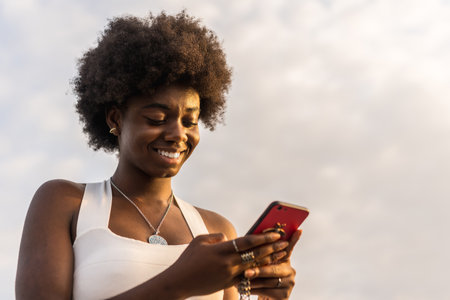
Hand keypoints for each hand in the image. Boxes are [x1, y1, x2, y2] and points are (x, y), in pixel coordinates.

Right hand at [167, 231, 287, 297]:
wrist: (179, 283)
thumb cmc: (187, 260)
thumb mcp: (199, 241)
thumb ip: (215, 237)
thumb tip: (227, 237)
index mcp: (221, 250)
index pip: (247, 242)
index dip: (263, 237)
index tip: (275, 233)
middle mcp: (228, 263)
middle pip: (255, 255)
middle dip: (272, 249)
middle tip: (285, 243)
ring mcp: (229, 275)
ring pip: (254, 267)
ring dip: (269, 261)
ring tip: (282, 255)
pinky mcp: (228, 284)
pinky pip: (247, 277)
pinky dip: (258, 271)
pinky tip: (267, 268)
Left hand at [243, 230, 301, 299]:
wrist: (264, 297)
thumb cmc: (258, 278)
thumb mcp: (259, 264)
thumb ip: (258, 254)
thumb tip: (246, 238)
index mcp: (284, 260)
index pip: (289, 247)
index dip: (294, 239)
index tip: (298, 230)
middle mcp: (290, 270)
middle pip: (274, 269)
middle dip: (259, 271)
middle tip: (246, 272)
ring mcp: (289, 283)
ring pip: (269, 281)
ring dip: (254, 282)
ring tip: (241, 282)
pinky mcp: (285, 295)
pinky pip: (268, 291)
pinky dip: (255, 290)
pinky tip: (246, 289)